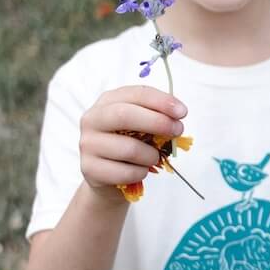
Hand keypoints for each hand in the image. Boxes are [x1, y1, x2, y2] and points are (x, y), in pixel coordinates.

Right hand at [78, 86, 186, 201]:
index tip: (182, 112)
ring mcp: (88, 144)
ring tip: (154, 157)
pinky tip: (141, 170)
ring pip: (129, 148)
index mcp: (107, 101)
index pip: (136, 94)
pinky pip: (125, 172)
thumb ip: (156, 117)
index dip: (161, 101)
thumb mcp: (141, 125)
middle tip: (177, 130)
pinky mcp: (89, 169)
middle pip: (125, 115)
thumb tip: (176, 119)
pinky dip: (141, 172)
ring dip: (151, 155)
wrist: (106, 176)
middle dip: (157, 122)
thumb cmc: (128, 144)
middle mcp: (92, 119)